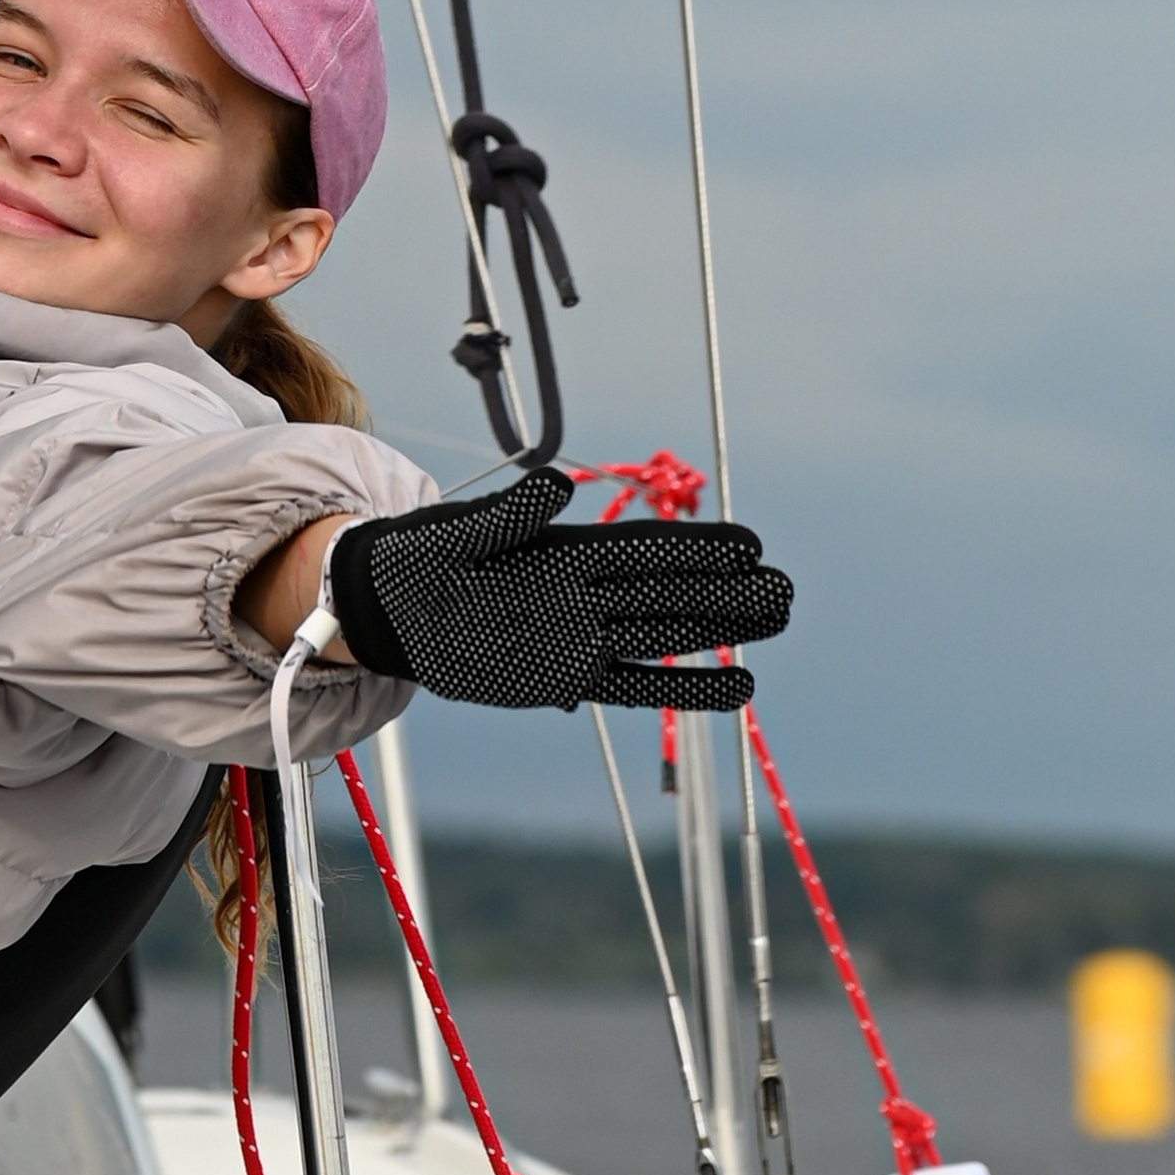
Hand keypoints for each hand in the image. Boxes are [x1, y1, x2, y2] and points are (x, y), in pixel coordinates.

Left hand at [326, 470, 792, 712]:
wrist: (387, 610)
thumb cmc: (415, 560)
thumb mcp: (451, 534)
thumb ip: (506, 516)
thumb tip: (558, 485)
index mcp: (562, 548)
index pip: (645, 548)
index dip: (698, 547)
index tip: (751, 545)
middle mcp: (583, 592)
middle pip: (670, 591)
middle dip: (727, 591)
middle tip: (787, 591)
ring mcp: (579, 636)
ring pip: (664, 634)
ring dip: (718, 631)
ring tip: (778, 621)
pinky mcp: (565, 677)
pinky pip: (635, 686)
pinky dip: (683, 688)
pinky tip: (736, 689)